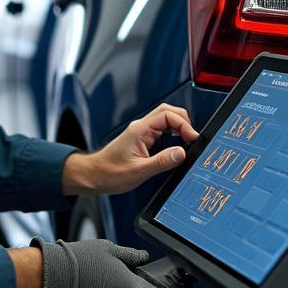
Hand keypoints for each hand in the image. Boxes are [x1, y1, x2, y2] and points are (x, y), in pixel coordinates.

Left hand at [62, 103, 198, 195]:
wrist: (94, 175)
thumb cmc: (110, 173)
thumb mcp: (139, 171)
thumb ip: (162, 161)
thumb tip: (182, 153)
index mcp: (140, 130)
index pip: (168, 115)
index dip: (184, 125)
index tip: (193, 139)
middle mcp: (141, 127)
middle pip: (169, 112)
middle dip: (184, 122)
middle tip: (192, 139)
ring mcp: (141, 131)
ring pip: (166, 119)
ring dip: (179, 127)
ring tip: (188, 141)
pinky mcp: (142, 138)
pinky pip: (162, 129)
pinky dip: (173, 133)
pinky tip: (177, 144)